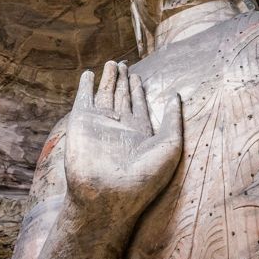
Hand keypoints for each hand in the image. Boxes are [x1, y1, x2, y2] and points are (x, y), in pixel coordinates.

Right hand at [65, 61, 182, 222]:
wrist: (108, 195)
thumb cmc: (143, 177)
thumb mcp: (169, 145)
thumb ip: (173, 119)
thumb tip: (177, 96)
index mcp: (139, 133)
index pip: (138, 105)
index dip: (138, 90)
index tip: (139, 76)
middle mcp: (119, 127)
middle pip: (122, 97)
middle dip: (124, 81)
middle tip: (124, 64)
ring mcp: (99, 124)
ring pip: (105, 94)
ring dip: (109, 78)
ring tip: (112, 63)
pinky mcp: (81, 122)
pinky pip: (84, 98)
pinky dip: (85, 86)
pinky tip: (88, 75)